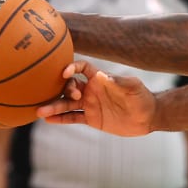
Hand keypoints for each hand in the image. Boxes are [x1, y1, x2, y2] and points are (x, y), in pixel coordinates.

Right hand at [37, 61, 156, 135]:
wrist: (148, 117)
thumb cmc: (142, 97)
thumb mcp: (132, 87)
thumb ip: (117, 81)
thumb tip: (99, 75)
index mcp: (99, 79)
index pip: (81, 69)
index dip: (72, 68)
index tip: (65, 73)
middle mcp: (90, 90)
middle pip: (68, 86)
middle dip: (62, 90)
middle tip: (69, 96)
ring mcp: (89, 104)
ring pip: (66, 103)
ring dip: (53, 106)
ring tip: (39, 111)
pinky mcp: (90, 118)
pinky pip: (72, 117)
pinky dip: (61, 119)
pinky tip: (48, 120)